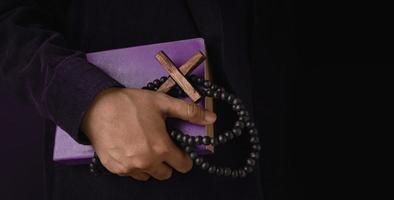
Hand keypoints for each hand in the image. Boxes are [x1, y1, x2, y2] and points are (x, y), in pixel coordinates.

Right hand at [81, 88, 215, 180]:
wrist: (97, 107)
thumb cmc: (131, 104)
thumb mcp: (162, 103)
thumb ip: (188, 112)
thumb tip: (212, 117)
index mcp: (161, 148)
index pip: (183, 166)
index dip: (184, 158)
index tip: (179, 152)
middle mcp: (147, 162)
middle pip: (166, 174)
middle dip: (167, 163)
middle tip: (159, 147)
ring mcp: (130, 168)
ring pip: (148, 175)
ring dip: (150, 166)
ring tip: (143, 147)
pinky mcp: (116, 169)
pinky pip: (131, 174)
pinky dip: (134, 165)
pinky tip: (130, 149)